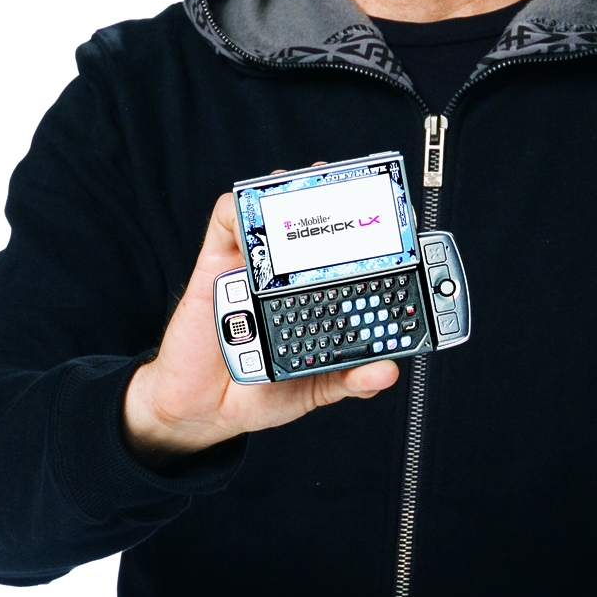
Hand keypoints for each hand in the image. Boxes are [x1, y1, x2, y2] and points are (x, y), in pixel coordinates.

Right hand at [123, 192, 398, 461]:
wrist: (203, 410)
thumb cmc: (260, 390)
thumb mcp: (315, 386)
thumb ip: (351, 379)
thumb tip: (386, 370)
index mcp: (315, 296)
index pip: (347, 253)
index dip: (369, 230)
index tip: (393, 218)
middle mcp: (286, 275)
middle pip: (311, 221)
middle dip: (333, 195)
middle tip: (352, 190)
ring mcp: (252, 266)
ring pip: (270, 210)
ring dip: (290, 190)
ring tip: (310, 186)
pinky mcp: (216, 265)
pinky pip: (226, 222)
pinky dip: (241, 208)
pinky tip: (257, 212)